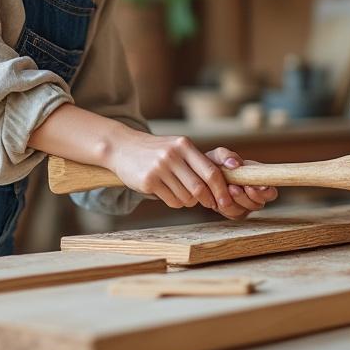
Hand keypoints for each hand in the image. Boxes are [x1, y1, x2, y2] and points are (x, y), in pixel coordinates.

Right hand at [107, 132, 236, 211]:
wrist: (123, 147)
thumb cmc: (157, 151)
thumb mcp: (178, 148)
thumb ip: (198, 162)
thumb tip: (222, 186)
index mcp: (184, 145)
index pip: (211, 171)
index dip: (221, 189)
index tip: (226, 201)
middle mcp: (172, 155)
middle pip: (199, 188)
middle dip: (208, 200)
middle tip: (209, 204)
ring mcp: (159, 168)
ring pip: (186, 197)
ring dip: (189, 201)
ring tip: (183, 193)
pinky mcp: (148, 181)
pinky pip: (172, 201)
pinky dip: (176, 202)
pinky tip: (169, 193)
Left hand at [204, 147, 277, 219]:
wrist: (202, 175)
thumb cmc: (215, 164)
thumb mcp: (219, 155)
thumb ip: (227, 156)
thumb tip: (235, 164)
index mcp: (258, 182)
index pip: (271, 193)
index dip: (265, 192)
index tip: (252, 186)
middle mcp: (254, 196)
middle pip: (258, 205)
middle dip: (245, 197)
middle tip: (233, 187)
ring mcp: (244, 206)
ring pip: (244, 211)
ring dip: (234, 201)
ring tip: (226, 189)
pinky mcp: (232, 213)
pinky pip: (232, 215)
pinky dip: (225, 207)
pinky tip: (219, 197)